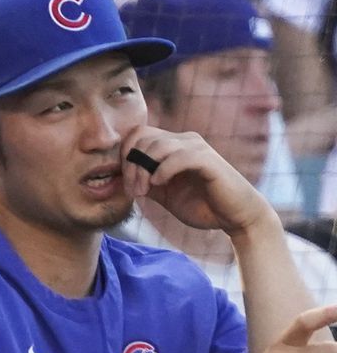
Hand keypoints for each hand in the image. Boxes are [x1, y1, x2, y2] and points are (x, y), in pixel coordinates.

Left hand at [121, 126, 273, 235]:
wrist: (234, 218)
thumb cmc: (200, 205)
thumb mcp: (162, 193)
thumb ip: (143, 181)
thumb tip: (118, 177)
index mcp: (172, 145)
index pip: (137, 135)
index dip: (124, 156)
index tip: (125, 184)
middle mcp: (184, 140)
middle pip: (142, 139)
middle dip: (130, 166)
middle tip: (134, 191)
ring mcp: (197, 148)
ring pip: (157, 146)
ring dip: (142, 170)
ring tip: (143, 192)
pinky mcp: (208, 160)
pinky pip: (179, 156)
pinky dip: (163, 169)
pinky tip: (158, 184)